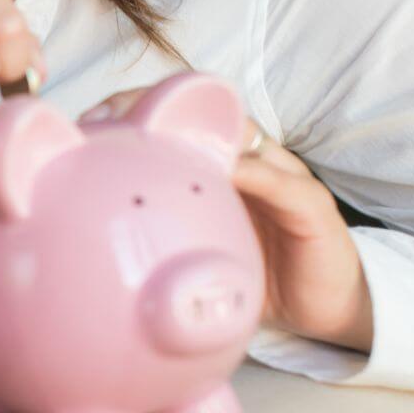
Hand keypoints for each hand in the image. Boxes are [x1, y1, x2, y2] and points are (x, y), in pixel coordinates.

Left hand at [78, 87, 374, 353]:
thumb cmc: (254, 272)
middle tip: (113, 117)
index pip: (176, 120)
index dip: (135, 109)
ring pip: (243, 135)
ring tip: (159, 132)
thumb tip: (89, 233)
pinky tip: (226, 172)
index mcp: (220, 165)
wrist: (324, 308)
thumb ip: (159, 228)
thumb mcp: (197, 247)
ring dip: (202, 129)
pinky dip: (253, 174)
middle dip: (155, 105)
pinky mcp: (310, 204)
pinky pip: (280, 183)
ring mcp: (282, 176)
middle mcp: (249, 159)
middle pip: (203, 114)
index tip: (92, 120)